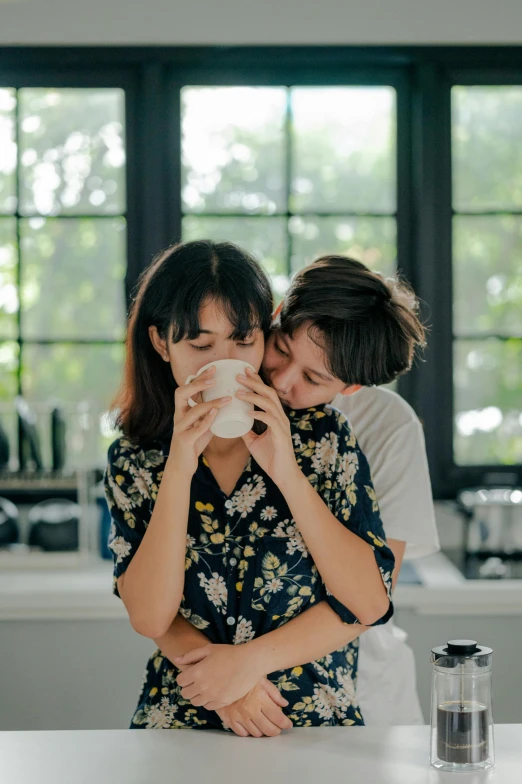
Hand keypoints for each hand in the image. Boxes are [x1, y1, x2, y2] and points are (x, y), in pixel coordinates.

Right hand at [168, 367, 231, 475]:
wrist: (181, 466)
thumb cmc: (193, 442)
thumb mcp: (202, 424)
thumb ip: (211, 412)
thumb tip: (230, 400)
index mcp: (182, 410)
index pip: (187, 388)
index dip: (199, 377)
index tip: (214, 368)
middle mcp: (178, 416)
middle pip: (181, 393)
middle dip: (198, 384)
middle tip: (214, 379)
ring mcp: (180, 428)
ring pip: (193, 411)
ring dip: (211, 403)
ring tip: (227, 399)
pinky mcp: (185, 440)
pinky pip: (195, 429)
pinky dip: (206, 420)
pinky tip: (216, 414)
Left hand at [175, 643, 264, 709]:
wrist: (249, 663)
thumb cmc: (229, 653)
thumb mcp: (209, 649)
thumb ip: (191, 655)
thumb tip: (176, 660)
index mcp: (196, 672)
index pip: (180, 681)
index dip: (184, 677)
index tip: (190, 674)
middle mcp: (202, 686)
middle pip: (186, 694)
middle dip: (189, 687)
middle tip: (197, 681)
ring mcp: (212, 696)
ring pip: (195, 702)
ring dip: (197, 695)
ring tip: (206, 687)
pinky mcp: (221, 702)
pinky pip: (208, 707)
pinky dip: (208, 701)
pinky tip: (214, 692)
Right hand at [216, 679, 292, 736]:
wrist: (219, 675)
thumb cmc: (242, 675)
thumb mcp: (261, 678)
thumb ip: (274, 693)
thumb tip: (284, 704)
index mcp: (260, 698)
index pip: (277, 717)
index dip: (285, 723)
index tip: (288, 724)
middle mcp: (250, 710)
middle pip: (268, 729)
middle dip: (276, 731)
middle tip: (278, 728)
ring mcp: (239, 717)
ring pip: (256, 734)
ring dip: (263, 732)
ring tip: (266, 726)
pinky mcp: (229, 719)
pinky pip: (242, 733)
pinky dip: (249, 732)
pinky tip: (252, 726)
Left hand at [236, 367, 298, 486]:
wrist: (283, 476)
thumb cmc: (270, 458)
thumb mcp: (254, 442)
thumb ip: (246, 431)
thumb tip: (233, 424)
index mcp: (275, 417)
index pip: (266, 394)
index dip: (256, 382)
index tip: (244, 372)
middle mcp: (280, 417)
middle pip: (269, 393)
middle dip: (254, 382)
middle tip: (239, 374)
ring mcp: (282, 425)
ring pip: (269, 403)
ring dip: (253, 396)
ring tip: (238, 391)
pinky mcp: (281, 435)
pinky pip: (271, 420)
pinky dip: (259, 414)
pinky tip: (248, 412)